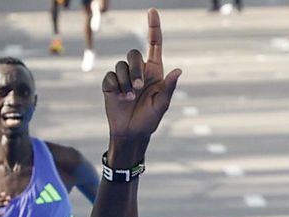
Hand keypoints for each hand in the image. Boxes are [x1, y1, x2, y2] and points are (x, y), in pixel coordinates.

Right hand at [102, 9, 182, 155]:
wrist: (131, 132)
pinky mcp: (110, 84)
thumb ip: (169, 87)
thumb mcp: (162, 104)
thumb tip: (179, 70)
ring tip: (130, 97)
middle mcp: (138, 71)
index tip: (152, 11)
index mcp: (154, 71)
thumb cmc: (150, 119)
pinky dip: (116, 86)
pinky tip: (120, 98)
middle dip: (136, 69)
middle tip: (139, 88)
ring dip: (126, 81)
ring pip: (121, 65)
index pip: (154, 44)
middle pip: (134, 53)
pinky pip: (110, 76)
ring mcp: (123, 77)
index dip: (153, 27)